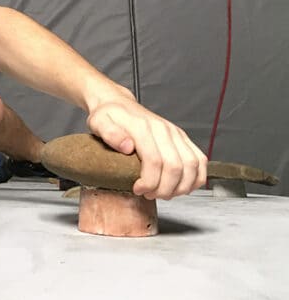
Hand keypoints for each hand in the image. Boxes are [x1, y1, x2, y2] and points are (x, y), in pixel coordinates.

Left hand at [86, 96, 206, 199]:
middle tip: (150, 194)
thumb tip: (127, 147)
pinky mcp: (182, 139)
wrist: (118, 104)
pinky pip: (200, 160)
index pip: (154, 160)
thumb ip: (110, 134)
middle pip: (175, 167)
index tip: (138, 189)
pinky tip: (181, 186)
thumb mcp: (98, 122)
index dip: (149, 181)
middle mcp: (164, 130)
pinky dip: (195, 178)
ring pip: (192, 166)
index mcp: (143, 127)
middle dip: (164, 188)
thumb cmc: (108, 117)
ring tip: (163, 193)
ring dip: (180, 186)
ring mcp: (176, 134)